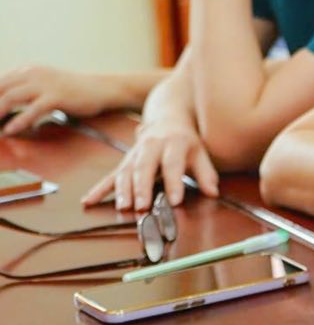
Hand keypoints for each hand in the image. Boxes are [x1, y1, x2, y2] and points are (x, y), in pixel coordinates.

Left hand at [0, 66, 119, 134]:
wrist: (103, 88)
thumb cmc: (73, 92)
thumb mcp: (44, 86)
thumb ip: (24, 93)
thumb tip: (5, 108)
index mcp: (26, 71)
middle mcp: (32, 73)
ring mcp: (45, 83)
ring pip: (10, 97)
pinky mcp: (57, 95)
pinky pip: (33, 109)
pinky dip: (19, 121)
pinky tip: (10, 131)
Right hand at [81, 116, 219, 209]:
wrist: (167, 118)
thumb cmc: (186, 141)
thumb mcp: (201, 153)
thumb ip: (206, 174)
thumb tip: (213, 193)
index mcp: (174, 144)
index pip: (173, 164)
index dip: (174, 183)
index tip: (175, 200)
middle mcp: (151, 147)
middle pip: (144, 168)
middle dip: (142, 188)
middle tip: (142, 207)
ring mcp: (135, 154)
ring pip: (125, 172)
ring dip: (122, 190)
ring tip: (123, 207)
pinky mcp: (124, 162)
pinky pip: (110, 176)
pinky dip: (98, 189)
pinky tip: (88, 201)